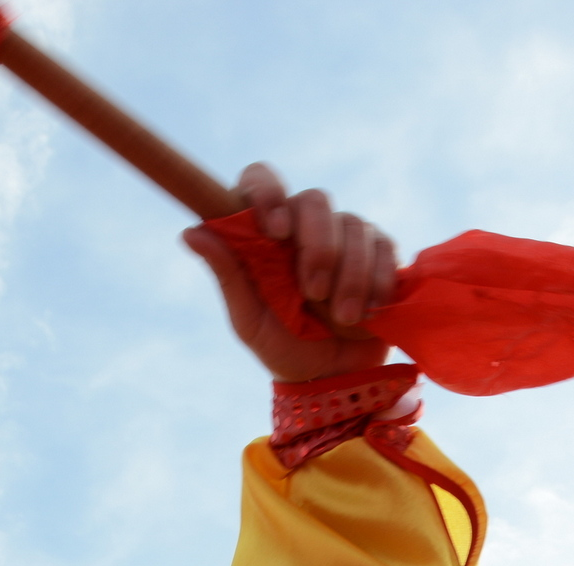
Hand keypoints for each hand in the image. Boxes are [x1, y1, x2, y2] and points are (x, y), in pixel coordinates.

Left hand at [181, 164, 395, 381]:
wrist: (332, 379)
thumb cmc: (283, 347)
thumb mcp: (249, 319)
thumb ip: (227, 275)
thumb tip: (190, 232)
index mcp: (266, 232)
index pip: (261, 178)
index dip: (268, 192)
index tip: (275, 230)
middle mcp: (304, 224)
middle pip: (315, 200)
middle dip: (318, 247)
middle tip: (313, 293)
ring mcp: (345, 234)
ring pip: (353, 226)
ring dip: (349, 276)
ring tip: (342, 319)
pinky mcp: (379, 252)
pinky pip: (384, 247)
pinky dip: (376, 280)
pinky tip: (367, 312)